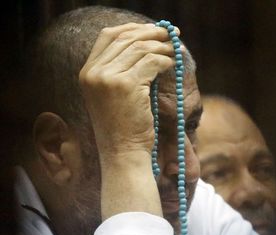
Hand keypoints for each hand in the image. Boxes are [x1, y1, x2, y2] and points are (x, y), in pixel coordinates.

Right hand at [79, 22, 176, 157]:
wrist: (123, 154)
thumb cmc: (124, 128)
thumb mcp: (114, 96)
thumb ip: (121, 71)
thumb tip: (148, 47)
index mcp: (87, 73)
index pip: (108, 36)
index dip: (132, 29)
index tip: (152, 30)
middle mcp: (94, 72)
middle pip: (126, 37)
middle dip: (152, 33)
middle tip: (172, 34)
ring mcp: (108, 78)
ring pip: (141, 48)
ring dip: (162, 46)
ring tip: (176, 51)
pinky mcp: (126, 85)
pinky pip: (151, 62)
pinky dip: (165, 60)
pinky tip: (173, 64)